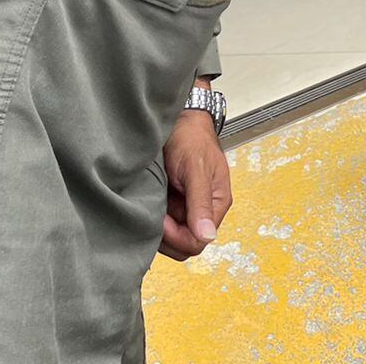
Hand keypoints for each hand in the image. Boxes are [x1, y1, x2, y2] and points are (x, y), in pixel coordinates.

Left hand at [157, 107, 232, 260]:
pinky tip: (147, 205)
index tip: (162, 220)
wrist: (178, 119)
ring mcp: (187, 207)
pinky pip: (164, 225)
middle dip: (167, 237)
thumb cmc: (191, 137)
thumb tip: (207, 235)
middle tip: (153, 214)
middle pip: (186, 245)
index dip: (178, 237)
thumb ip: (201, 202)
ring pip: (173, 238)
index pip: (199, 241)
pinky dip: (153, 221)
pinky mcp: (173, 203)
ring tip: (150, 207)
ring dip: (159, 230)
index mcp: (217, 202)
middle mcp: (204, 209)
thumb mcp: (196, 169)